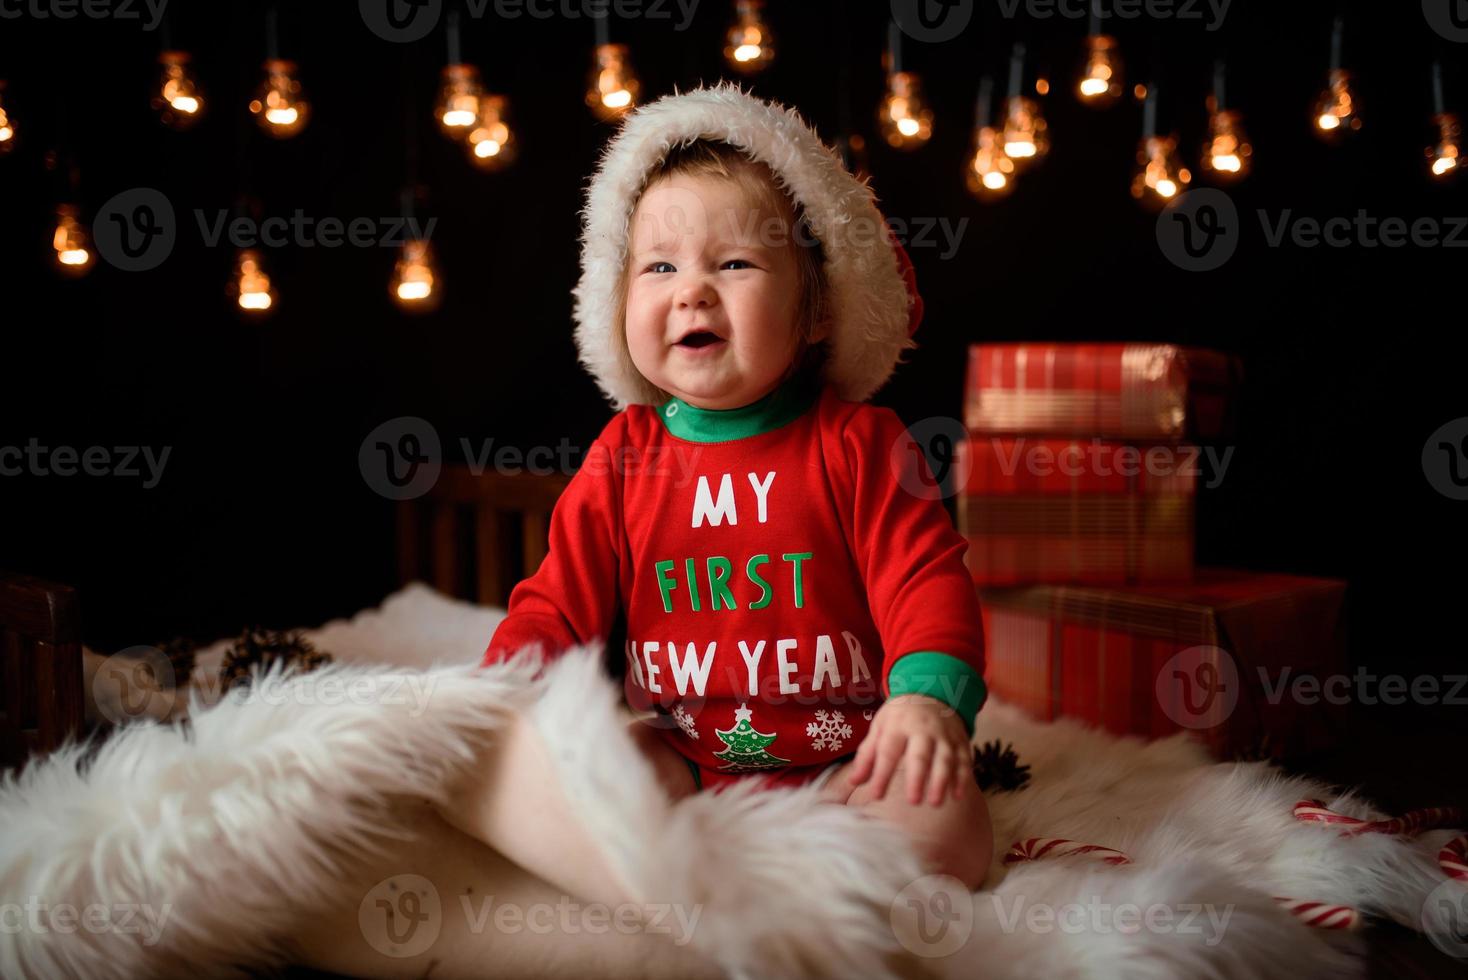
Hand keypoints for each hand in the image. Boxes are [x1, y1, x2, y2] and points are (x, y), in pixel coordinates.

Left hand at [845, 694, 972, 806]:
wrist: (931, 691)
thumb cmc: (900, 716)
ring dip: (941, 781)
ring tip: (934, 803)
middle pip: (920, 755)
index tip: (876, 795)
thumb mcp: (879, 728)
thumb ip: (867, 756)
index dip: (882, 774)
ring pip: (945, 758)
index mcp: (898, 725)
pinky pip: (963, 759)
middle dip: (917, 778)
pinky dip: (962, 778)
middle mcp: (922, 729)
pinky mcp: (960, 740)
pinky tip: (956, 795)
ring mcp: (944, 734)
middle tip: (913, 801)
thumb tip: (854, 781)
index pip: (888, 752)